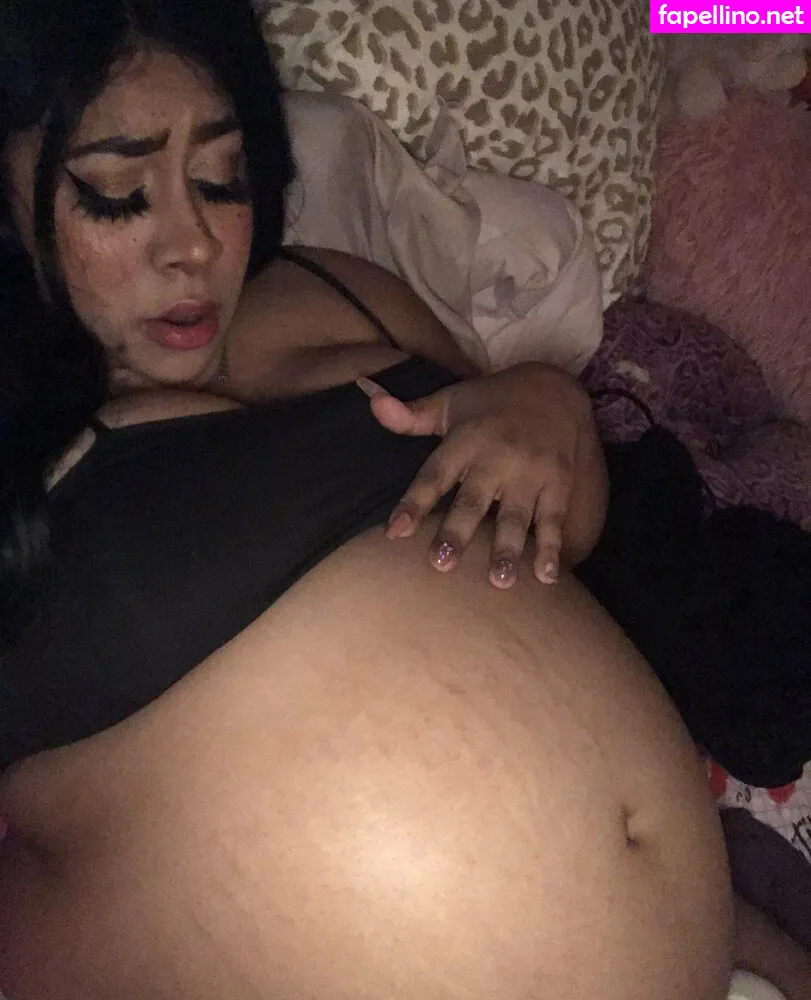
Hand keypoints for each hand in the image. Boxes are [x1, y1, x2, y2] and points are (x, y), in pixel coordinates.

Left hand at [358, 363, 600, 587]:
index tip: (394, 531)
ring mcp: (531, 472)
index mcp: (465, 440)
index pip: (434, 474)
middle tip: (442, 563)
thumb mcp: (450, 403)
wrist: (557, 389)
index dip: (413, 502)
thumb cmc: (490, 404)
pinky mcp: (559, 482)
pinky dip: (552, 547)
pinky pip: (554, 518)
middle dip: (458, 531)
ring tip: (499, 581)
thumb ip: (410, 415)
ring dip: (507, 549)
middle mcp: (497, 457)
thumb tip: (370, 399)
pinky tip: (546, 577)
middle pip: (473, 500)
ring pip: (516, 515)